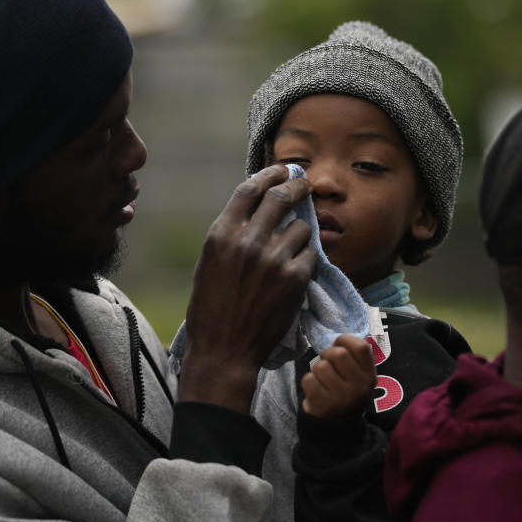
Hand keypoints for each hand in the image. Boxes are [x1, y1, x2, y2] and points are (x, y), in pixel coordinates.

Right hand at [179, 164, 317, 411]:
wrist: (224, 350)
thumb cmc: (211, 309)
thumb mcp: (210, 263)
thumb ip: (231, 235)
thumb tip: (256, 211)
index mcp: (221, 234)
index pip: (250, 189)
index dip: (269, 175)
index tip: (282, 170)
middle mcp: (247, 241)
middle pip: (281, 197)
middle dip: (297, 186)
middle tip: (305, 185)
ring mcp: (273, 259)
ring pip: (301, 228)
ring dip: (302, 232)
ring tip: (294, 245)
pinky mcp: (294, 279)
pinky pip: (311, 254)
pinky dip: (307, 258)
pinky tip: (298, 269)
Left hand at [302, 334, 376, 418]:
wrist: (337, 424)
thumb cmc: (346, 391)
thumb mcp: (359, 377)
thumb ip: (354, 357)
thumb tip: (340, 339)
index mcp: (369, 377)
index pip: (361, 347)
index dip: (346, 340)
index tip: (339, 345)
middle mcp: (358, 388)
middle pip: (338, 354)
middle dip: (328, 354)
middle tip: (328, 363)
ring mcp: (341, 398)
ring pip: (321, 366)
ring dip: (317, 369)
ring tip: (322, 378)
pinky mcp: (322, 405)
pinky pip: (308, 379)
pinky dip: (308, 381)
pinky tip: (315, 388)